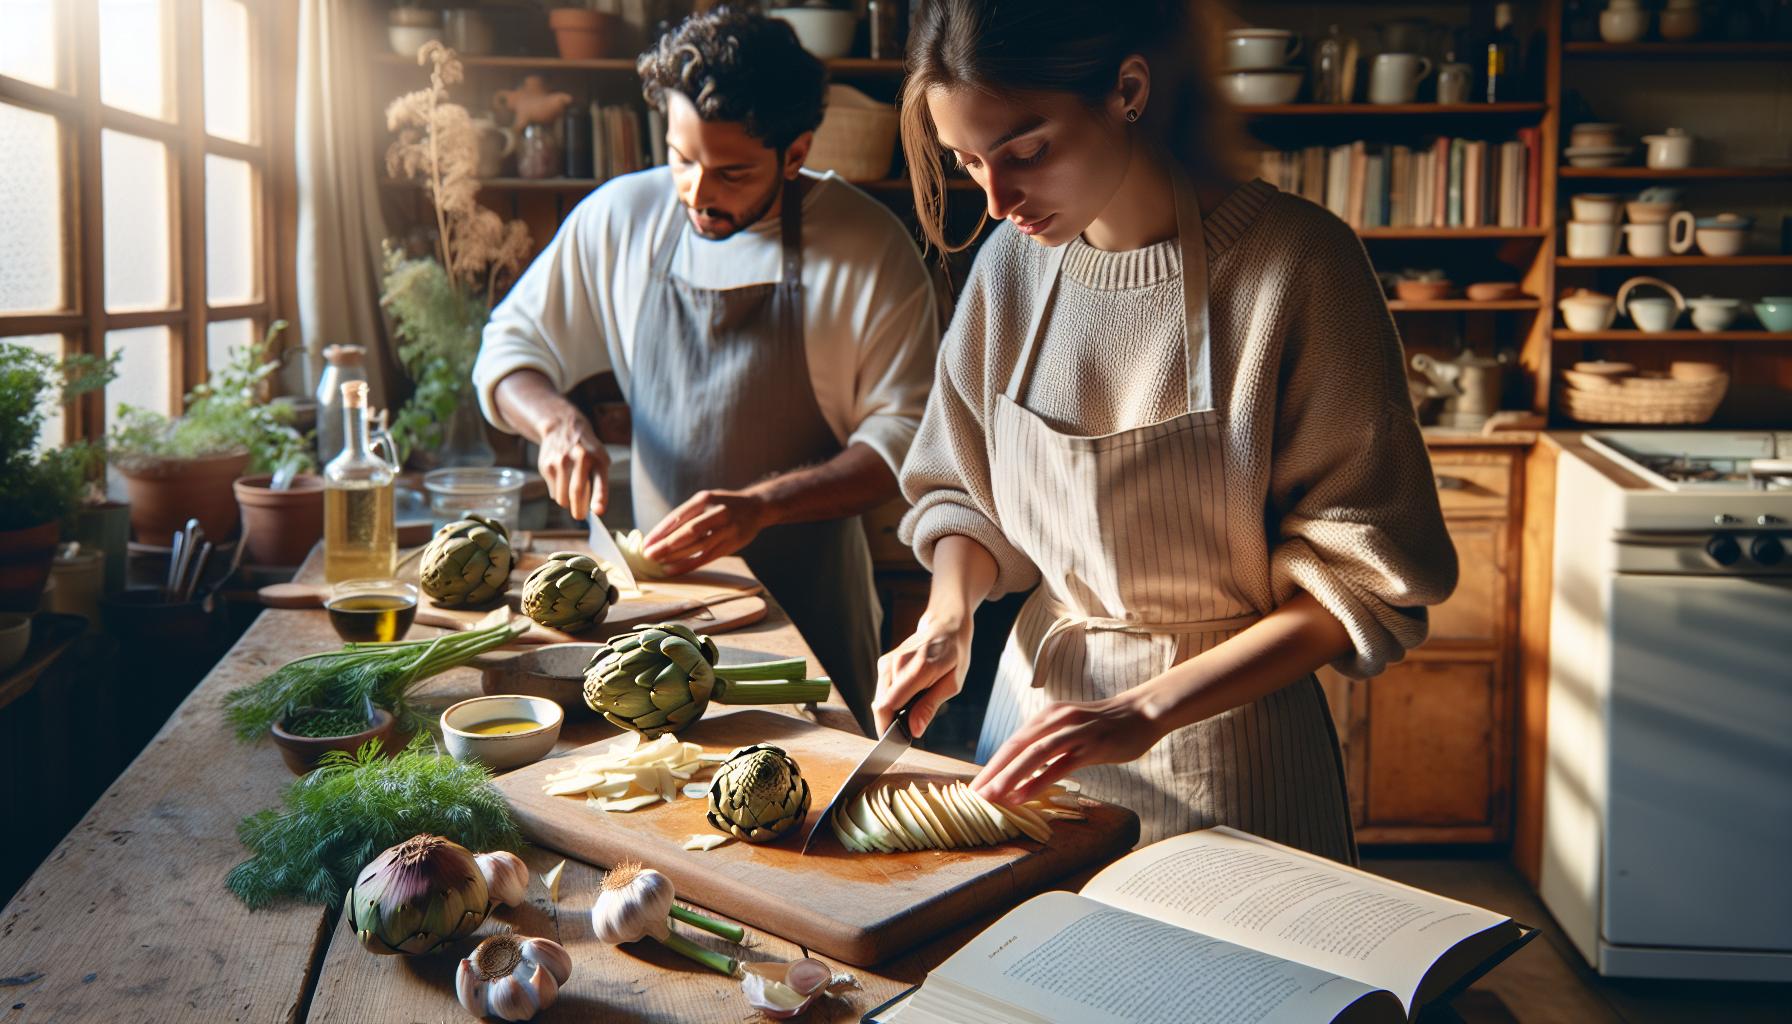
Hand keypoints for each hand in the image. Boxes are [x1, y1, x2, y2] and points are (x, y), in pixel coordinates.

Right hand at [536, 410, 608, 518]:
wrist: (562, 427)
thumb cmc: (587, 450)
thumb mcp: (600, 459)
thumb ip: (600, 482)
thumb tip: (596, 510)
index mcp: (597, 458)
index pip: (599, 480)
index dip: (599, 497)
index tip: (598, 512)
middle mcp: (579, 458)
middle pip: (577, 492)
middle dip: (579, 510)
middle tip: (580, 516)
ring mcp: (560, 461)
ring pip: (562, 497)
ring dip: (568, 503)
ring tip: (572, 495)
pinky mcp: (546, 466)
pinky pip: (553, 491)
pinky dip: (559, 493)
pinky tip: (562, 479)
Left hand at [641, 489, 768, 575]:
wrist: (757, 508)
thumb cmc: (724, 505)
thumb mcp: (707, 500)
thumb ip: (688, 515)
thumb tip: (659, 535)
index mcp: (706, 499)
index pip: (679, 516)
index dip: (661, 531)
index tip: (646, 542)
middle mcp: (718, 512)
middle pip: (689, 531)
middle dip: (667, 545)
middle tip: (648, 555)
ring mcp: (727, 529)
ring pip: (698, 545)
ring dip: (676, 556)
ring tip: (659, 563)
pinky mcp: (732, 544)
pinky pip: (707, 557)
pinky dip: (689, 564)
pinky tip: (674, 570)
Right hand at [874, 609, 973, 738]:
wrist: (945, 625)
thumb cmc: (954, 655)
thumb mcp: (952, 683)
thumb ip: (930, 707)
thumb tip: (914, 730)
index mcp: (918, 668)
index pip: (888, 705)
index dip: (887, 727)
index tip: (895, 742)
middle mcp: (897, 663)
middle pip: (880, 705)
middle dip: (889, 723)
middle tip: (906, 732)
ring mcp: (888, 662)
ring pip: (878, 699)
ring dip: (890, 712)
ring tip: (910, 712)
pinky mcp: (884, 663)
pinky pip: (881, 691)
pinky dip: (890, 701)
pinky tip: (907, 699)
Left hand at [972, 692, 1164, 804]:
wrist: (1142, 712)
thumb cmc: (1105, 725)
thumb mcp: (1070, 729)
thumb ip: (1049, 744)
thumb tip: (1025, 768)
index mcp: (1047, 716)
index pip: (1012, 743)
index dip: (991, 766)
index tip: (975, 788)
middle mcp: (1056, 719)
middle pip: (1016, 747)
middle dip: (993, 773)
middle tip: (975, 797)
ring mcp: (1074, 731)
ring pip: (1034, 755)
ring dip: (1010, 777)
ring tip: (993, 798)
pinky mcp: (1092, 744)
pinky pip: (1060, 765)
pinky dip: (1039, 781)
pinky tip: (1024, 796)